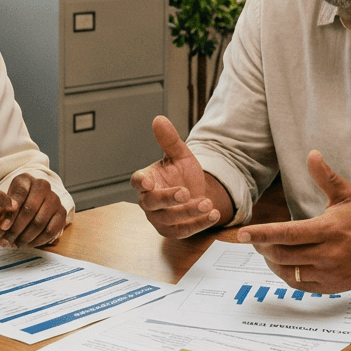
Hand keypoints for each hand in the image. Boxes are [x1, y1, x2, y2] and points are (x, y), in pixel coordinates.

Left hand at [0, 173, 66, 247]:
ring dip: (26, 237)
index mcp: (26, 179)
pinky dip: (38, 241)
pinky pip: (51, 231)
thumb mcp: (5, 202)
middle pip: (30, 209)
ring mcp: (55, 199)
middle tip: (6, 241)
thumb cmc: (15, 202)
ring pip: (40, 222)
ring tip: (15, 244)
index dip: (10, 213)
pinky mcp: (62, 213)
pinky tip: (28, 244)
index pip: (19, 194)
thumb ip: (2, 212)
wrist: (34, 200)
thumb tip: (3, 228)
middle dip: (16, 229)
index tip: (2, 227)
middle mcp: (43, 186)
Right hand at [130, 116, 232, 238]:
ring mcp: (159, 218)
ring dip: (188, 212)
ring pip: (169, 219)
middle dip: (168, 198)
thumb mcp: (180, 155)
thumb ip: (169, 140)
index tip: (148, 181)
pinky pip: (184, 231)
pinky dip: (199, 224)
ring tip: (207, 203)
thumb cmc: (182, 174)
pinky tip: (213, 215)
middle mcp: (149, 201)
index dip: (141, 182)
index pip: (137, 181)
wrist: (197, 192)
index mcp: (146, 180)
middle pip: (151, 203)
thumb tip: (159, 119)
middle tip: (185, 192)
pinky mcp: (173, 230)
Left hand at [236, 150, 350, 292]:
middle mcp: (327, 254)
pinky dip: (284, 274)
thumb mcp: (347, 195)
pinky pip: (298, 284)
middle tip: (253, 239)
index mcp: (328, 230)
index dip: (263, 234)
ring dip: (270, 261)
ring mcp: (327, 273)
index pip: (289, 233)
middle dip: (262, 246)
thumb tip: (312, 154)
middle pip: (283, 254)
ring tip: (265, 249)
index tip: (243, 234)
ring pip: (287, 271)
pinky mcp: (328, 286)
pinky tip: (280, 263)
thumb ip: (326, 177)